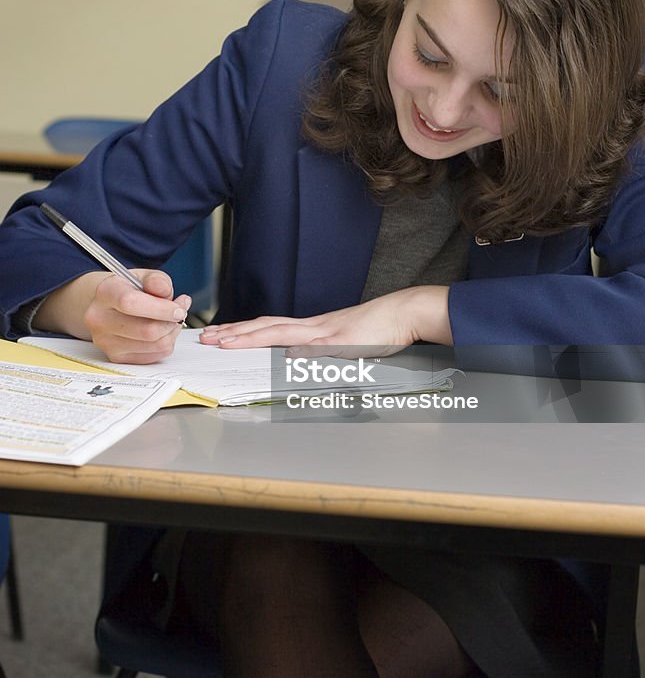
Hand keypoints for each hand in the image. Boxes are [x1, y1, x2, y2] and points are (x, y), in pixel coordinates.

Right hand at [83, 269, 191, 363]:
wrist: (107, 306)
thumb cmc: (128, 290)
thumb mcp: (143, 276)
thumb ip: (157, 280)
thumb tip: (164, 291)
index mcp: (105, 293)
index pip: (131, 303)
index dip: (161, 308)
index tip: (178, 308)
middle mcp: (100, 319)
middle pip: (147, 330)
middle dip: (172, 322)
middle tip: (180, 311)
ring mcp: (106, 341)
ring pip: (155, 345)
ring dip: (171, 332)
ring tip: (171, 319)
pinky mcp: (117, 357)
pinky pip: (155, 355)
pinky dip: (166, 343)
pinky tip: (162, 331)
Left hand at [200, 286, 451, 354]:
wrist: (405, 312)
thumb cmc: (380, 328)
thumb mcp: (345, 344)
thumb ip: (322, 354)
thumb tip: (299, 364)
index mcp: (312, 329)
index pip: (269, 328)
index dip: (242, 331)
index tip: (219, 334)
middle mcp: (313, 327)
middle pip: (265, 327)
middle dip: (233, 332)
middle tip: (206, 337)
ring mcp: (325, 332)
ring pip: (278, 332)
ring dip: (249, 336)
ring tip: (224, 340)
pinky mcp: (341, 340)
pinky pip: (311, 345)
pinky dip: (292, 348)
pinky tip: (276, 352)